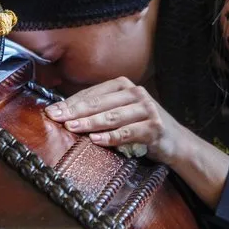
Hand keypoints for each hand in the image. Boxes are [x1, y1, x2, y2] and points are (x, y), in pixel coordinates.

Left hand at [44, 76, 192, 164]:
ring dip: (89, 122)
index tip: (51, 111)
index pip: (91, 93)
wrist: (177, 142)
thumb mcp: (120, 112)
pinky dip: (111, 137)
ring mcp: (147, 108)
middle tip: (55, 118)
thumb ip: (98, 109)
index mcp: (122, 85)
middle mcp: (135, 93)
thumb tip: (63, 112)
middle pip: (98, 103)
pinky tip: (95, 140)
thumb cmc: (140, 126)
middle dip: (74, 111)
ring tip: (71, 127)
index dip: (69, 103)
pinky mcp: (155, 126)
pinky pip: (128, 132)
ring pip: (112, 116)